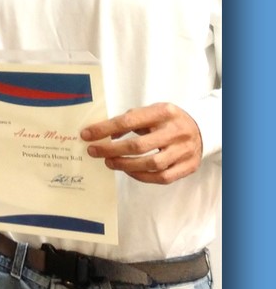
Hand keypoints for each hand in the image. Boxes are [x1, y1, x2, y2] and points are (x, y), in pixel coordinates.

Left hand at [82, 103, 204, 184]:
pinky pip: (162, 177)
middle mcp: (176, 131)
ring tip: (109, 162)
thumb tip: (102, 133)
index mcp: (163, 112)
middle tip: (94, 151)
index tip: (86, 135)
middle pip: (138, 146)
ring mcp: (185, 150)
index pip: (128, 121)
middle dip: (111, 150)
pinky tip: (128, 171)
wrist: (201, 128)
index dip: (104, 129)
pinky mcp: (189, 166)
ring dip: (125, 165)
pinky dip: (142, 176)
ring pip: (151, 164)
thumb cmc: (167, 120)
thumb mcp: (150, 112)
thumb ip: (129, 120)